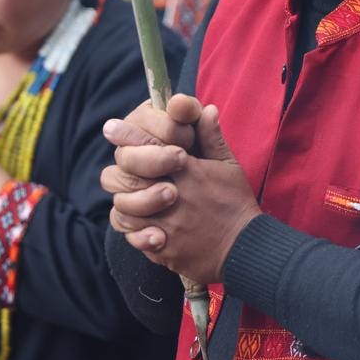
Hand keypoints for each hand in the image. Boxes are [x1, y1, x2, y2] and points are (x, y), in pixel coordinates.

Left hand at [108, 104, 259, 283]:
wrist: (246, 247)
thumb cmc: (236, 202)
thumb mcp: (228, 166)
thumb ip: (212, 138)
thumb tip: (206, 109)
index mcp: (187, 171)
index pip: (149, 147)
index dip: (127, 137)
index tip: (113, 128)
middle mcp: (172, 196)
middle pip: (126, 179)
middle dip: (120, 173)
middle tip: (121, 171)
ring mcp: (166, 225)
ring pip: (124, 210)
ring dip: (126, 203)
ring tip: (132, 200)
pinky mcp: (164, 249)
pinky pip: (134, 238)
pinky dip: (134, 232)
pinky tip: (143, 226)